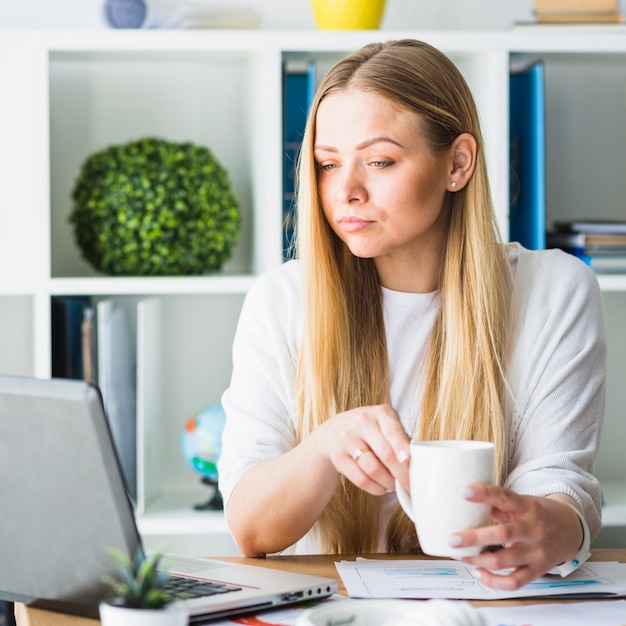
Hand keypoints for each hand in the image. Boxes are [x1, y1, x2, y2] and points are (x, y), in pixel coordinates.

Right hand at [315, 404, 410, 495]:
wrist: (333, 432)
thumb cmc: (369, 430)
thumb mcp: (385, 424)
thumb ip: (400, 438)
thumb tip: (418, 463)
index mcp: (380, 413)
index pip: (393, 431)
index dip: (402, 448)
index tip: (409, 461)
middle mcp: (362, 422)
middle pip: (386, 454)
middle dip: (401, 474)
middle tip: (410, 485)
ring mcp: (347, 439)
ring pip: (373, 469)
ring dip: (388, 483)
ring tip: (394, 485)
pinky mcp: (338, 457)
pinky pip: (361, 479)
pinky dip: (375, 488)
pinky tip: (381, 487)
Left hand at [449, 484, 583, 589]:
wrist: (572, 529)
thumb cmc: (539, 512)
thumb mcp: (523, 502)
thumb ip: (499, 505)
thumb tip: (469, 506)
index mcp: (528, 507)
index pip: (505, 497)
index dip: (484, 494)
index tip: (464, 491)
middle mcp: (534, 529)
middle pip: (502, 534)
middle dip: (474, 538)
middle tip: (452, 539)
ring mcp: (537, 552)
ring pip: (505, 561)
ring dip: (478, 560)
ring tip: (460, 556)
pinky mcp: (538, 570)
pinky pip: (514, 581)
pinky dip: (494, 581)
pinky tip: (478, 572)